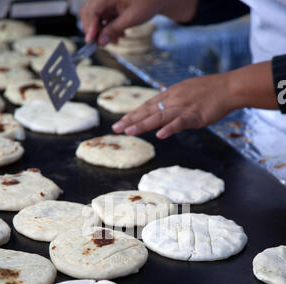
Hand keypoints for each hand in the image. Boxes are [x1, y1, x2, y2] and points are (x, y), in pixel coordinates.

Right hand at [80, 0, 162, 45]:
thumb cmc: (147, 3)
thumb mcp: (131, 18)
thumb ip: (114, 29)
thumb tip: (100, 42)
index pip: (92, 11)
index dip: (90, 27)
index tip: (91, 42)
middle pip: (89, 13)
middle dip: (94, 30)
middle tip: (102, 44)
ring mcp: (107, 1)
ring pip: (96, 18)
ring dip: (102, 31)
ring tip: (115, 41)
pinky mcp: (111, 6)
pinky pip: (104, 18)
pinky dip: (109, 28)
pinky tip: (119, 36)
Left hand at [112, 73, 233, 138]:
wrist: (228, 87)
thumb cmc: (209, 91)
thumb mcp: (186, 92)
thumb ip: (173, 101)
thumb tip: (162, 110)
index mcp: (170, 94)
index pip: (147, 105)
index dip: (133, 114)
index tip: (121, 121)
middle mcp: (173, 100)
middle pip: (148, 111)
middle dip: (131, 120)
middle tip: (116, 128)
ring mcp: (183, 107)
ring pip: (159, 117)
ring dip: (143, 124)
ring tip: (129, 131)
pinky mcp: (194, 115)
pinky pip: (180, 123)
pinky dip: (170, 129)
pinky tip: (159, 135)